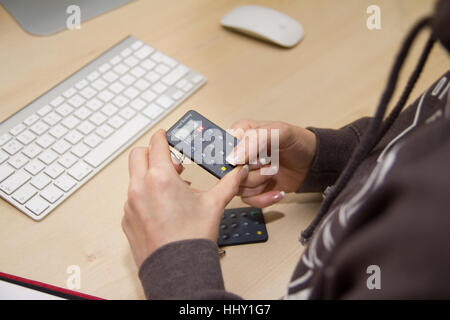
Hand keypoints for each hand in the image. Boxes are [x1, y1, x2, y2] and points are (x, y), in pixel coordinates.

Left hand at [122, 129, 248, 267]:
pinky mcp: (127, 219)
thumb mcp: (214, 204)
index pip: (156, 144)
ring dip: (149, 176)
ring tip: (171, 190)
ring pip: (134, 177)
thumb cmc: (192, 238)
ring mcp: (130, 204)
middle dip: (151, 152)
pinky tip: (162, 208)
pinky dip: (145, 196)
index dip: (162, 136)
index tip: (166, 136)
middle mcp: (140, 188)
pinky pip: (132, 198)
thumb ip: (229, 183)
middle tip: (171, 162)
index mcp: (160, 178)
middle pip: (137, 155)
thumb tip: (239, 172)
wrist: (178, 269)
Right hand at [227, 120, 315, 207]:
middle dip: (252, 172)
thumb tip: (234, 156)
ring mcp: (246, 173)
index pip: (222, 149)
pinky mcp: (254, 189)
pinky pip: (249, 200)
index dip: (235, 158)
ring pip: (238, 187)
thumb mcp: (278, 131)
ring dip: (260, 183)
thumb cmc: (298, 141)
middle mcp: (240, 155)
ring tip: (273, 173)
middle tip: (267, 163)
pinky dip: (264, 198)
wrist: (313, 163)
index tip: (249, 160)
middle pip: (229, 172)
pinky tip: (276, 190)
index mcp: (240, 135)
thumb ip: (254, 140)